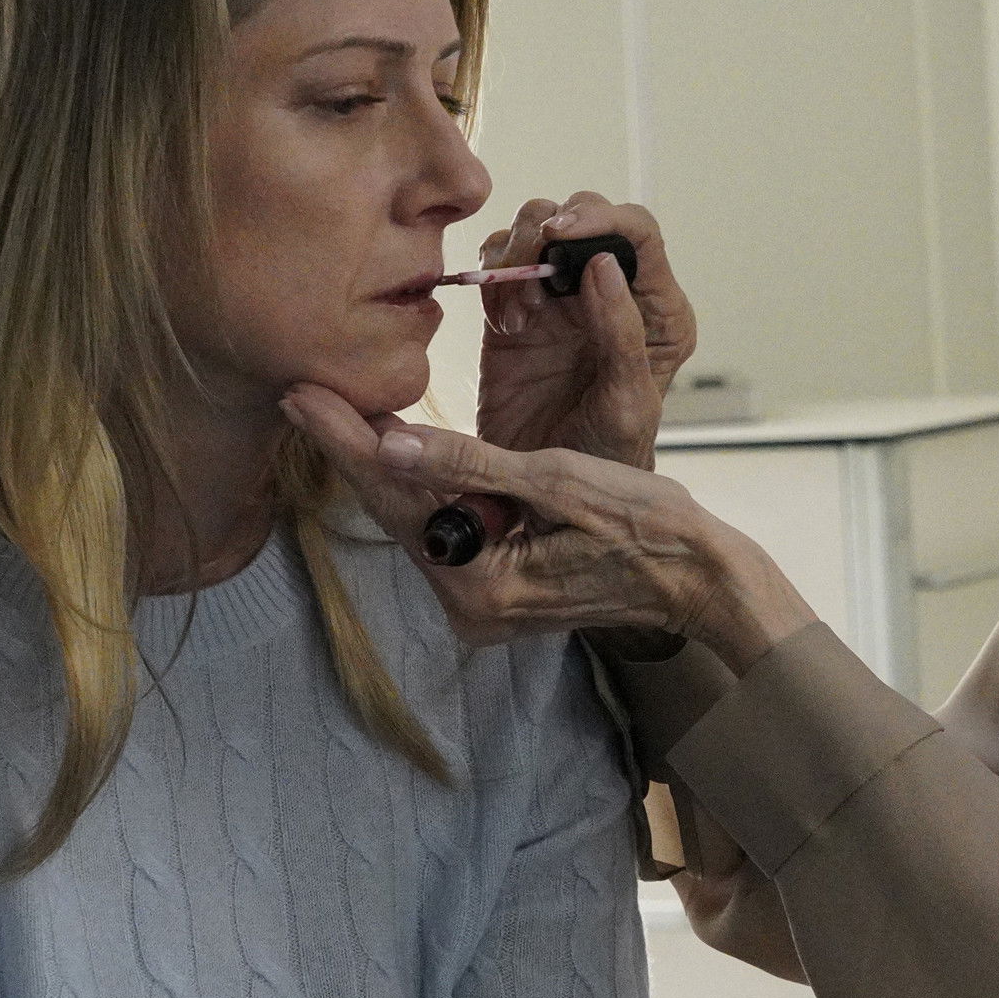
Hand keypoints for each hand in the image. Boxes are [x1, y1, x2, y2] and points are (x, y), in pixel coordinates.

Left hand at [280, 387, 816, 667]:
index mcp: (482, 586)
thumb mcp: (557, 478)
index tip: (300, 393)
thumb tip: (387, 444)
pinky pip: (450, 530)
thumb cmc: (647, 524)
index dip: (347, 441)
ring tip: (337, 406)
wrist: (698, 575)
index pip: (398, 501)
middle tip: (301, 388)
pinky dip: (431, 487)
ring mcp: (484, 606)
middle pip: (400, 514)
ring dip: (390, 466)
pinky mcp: (498, 594)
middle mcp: (472, 608)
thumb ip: (467, 463)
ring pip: (422, 521)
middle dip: (356, 450)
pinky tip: (401, 445)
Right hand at [471, 194, 692, 466]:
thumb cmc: (607, 460)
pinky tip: (503, 322)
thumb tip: (603, 264)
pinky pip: (499, 266)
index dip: (600, 218)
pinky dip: (492, 277)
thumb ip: (622, 334)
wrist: (551, 499)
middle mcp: (610, 295)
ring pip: (536, 229)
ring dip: (517, 253)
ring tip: (517, 311)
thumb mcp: (626, 403)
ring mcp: (560, 300)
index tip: (560, 234)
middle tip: (530, 265)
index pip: (637, 232)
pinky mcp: (515, 314)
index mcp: (655, 311)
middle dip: (550, 227)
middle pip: (583, 216)